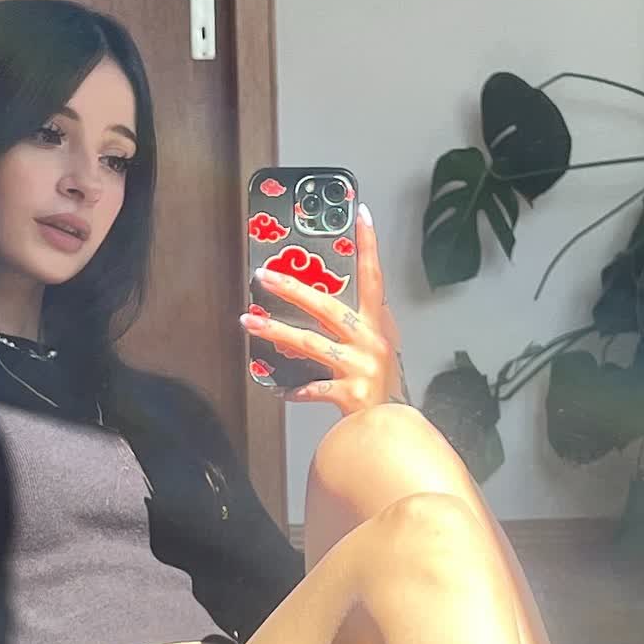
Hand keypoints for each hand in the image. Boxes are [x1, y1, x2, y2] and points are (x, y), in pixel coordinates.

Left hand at [240, 202, 409, 416]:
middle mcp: (370, 342)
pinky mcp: (350, 394)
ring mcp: (361, 367)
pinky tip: (281, 390)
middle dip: (293, 290)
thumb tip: (324, 306)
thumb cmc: (383, 388)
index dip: (369, 246)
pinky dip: (296, 390)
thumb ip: (358, 327)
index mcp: (378, 327)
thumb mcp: (378, 350)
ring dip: (276, 332)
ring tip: (248, 323)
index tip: (361, 214)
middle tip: (264, 276)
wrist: (395, 428)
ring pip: (311, 343)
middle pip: (328, 307)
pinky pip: (314, 389)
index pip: (374, 278)